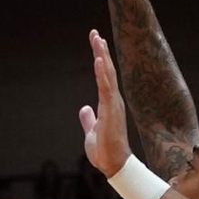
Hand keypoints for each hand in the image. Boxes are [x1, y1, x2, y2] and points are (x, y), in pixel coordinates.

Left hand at [78, 30, 131, 177]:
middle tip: (95, 33)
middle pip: (107, 70)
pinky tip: (98, 59)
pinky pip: (106, 87)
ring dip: (102, 57)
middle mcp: (113, 100)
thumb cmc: (105, 150)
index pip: (104, 76)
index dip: (100, 59)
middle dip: (101, 51)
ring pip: (107, 75)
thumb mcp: (92, 132)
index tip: (96, 42)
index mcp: (108, 103)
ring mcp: (113, 104)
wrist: (113, 165)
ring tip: (97, 39)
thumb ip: (89, 119)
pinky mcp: (111, 110)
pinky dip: (102, 73)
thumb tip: (85, 109)